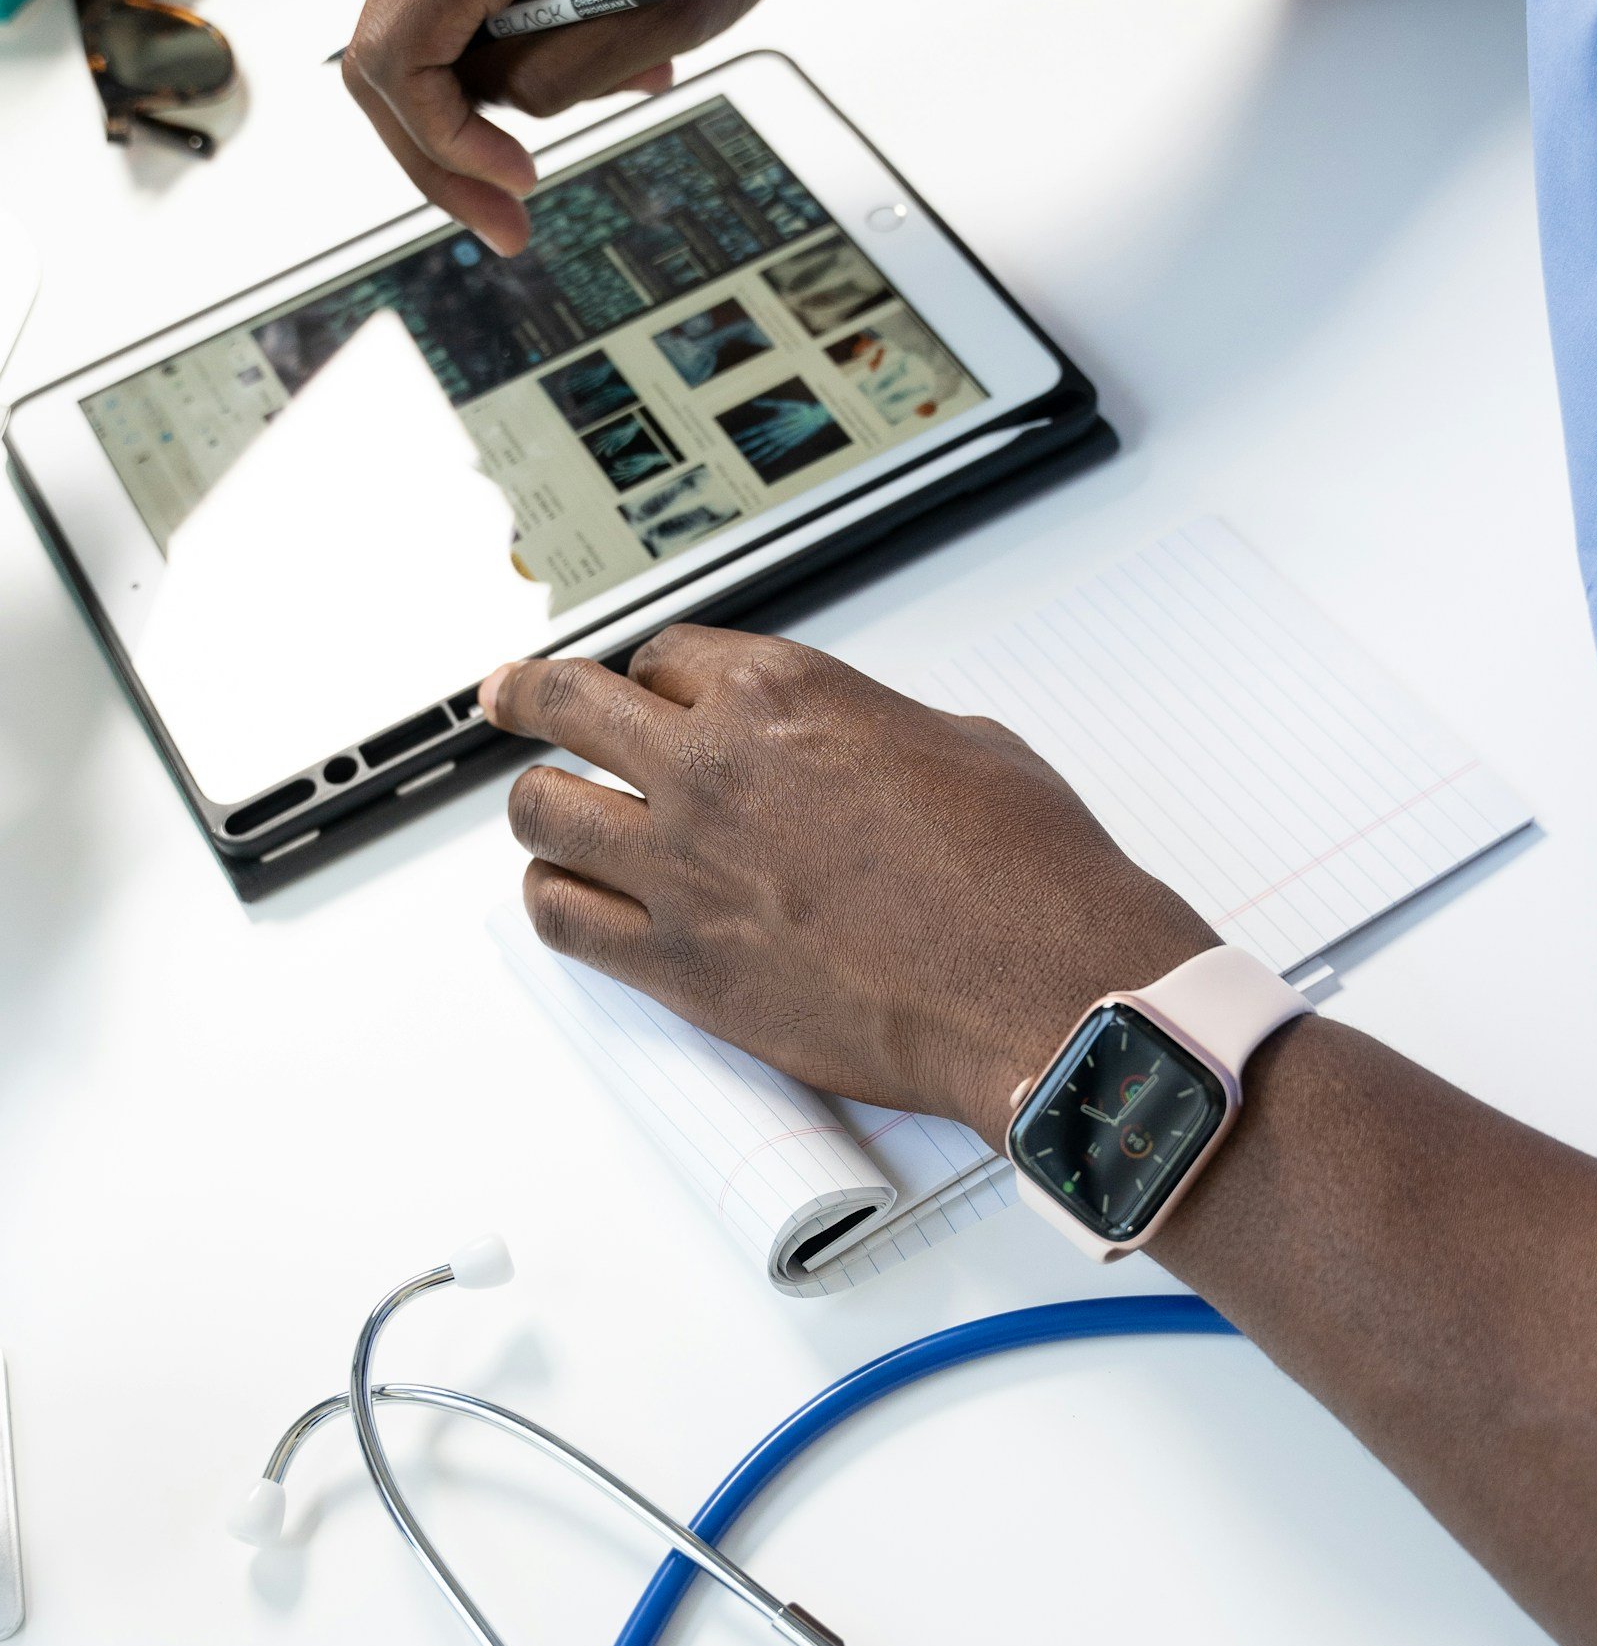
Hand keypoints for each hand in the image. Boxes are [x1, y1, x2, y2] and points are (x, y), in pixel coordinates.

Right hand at [341, 0, 871, 254]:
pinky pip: (467, 5)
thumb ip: (562, 79)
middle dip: (442, 153)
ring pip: (423, 39)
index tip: (516, 186)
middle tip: (508, 224)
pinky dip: (517, 57)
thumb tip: (503, 113)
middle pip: (385, 57)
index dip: (443, 145)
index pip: (396, 59)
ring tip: (620, 92)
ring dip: (493, 104)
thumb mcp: (664, 17)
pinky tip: (606, 62)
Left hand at [481, 629, 1214, 1148]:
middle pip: (568, 707)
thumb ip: (874, 731)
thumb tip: (859, 747)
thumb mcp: (964, 744)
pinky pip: (563, 920)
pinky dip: (556, 903)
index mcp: (785, 695)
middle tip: (507, 697)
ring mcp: (685, 867)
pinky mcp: (680, 965)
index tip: (638, 688)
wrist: (1041, 986)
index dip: (651, 676)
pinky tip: (569, 900)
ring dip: (544, 811)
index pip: (664, 659)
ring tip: (549, 818)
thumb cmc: (1026, 874)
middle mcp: (715, 766)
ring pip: (543, 814)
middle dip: (528, 697)